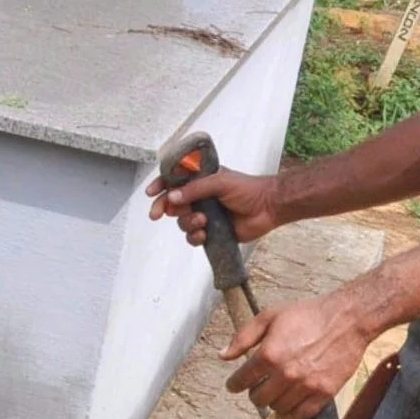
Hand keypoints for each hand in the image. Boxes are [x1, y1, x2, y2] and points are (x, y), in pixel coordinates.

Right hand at [145, 169, 281, 244]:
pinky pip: (193, 237)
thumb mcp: (219, 181)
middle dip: (163, 209)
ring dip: (188, 223)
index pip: (174, 181)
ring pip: (182, 222)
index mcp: (200, 181)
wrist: (268, 207)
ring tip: (203, 221)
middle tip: (156, 215)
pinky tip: (205, 233)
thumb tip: (171, 197)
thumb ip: (194, 189)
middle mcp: (199, 198)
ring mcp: (205, 215)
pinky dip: (195, 237)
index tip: (151, 193)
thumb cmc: (247, 189)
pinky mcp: (211, 232)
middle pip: (172, 204)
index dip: (160, 186)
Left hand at [220, 291, 372, 418]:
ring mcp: (306, 385)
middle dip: (254, 393)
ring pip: (278, 409)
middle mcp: (286, 373)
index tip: (234, 385)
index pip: (242, 380)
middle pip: (259, 399)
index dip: (234, 384)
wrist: (346, 320)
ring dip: (273, 404)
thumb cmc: (308, 315)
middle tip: (258, 387)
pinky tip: (288, 408)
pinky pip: (301, 416)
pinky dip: (291, 415)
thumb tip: (223, 355)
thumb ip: (243, 337)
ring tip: (275, 393)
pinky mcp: (324, 393)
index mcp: (269, 354)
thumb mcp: (269, 316)